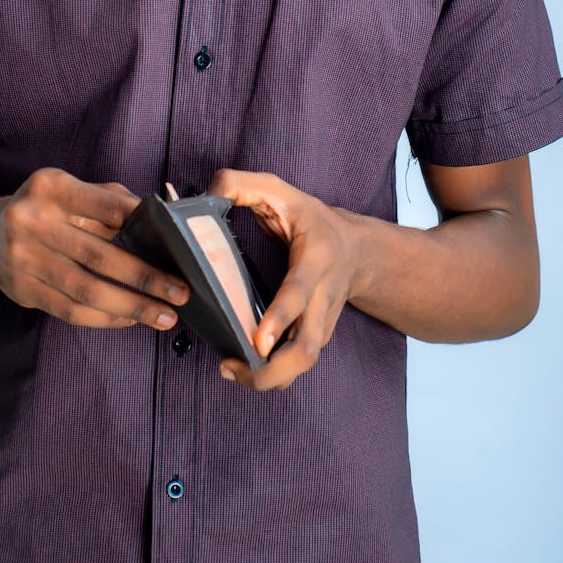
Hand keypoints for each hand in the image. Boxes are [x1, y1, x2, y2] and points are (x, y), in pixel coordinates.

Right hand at [0, 168, 189, 328]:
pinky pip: (71, 311)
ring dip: (131, 306)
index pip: (106, 205)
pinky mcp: (22, 291)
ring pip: (87, 291)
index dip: (142, 223)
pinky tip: (131, 319)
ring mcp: (23, 259)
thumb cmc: (47, 210)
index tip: (176, 244)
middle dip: (146, 278)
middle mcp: (32, 221)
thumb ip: (111, 200)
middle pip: (99, 255)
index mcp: (51, 187)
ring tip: (164, 315)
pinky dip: (106, 318)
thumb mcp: (71, 190)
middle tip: (180, 292)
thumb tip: (160, 221)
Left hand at [206, 169, 359, 390]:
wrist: (356, 249)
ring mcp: (323, 320)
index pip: (299, 292)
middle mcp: (323, 295)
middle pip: (307, 348)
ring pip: (304, 363)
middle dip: (271, 371)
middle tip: (231, 367)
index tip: (257, 341)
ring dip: (269, 378)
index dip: (279, 317)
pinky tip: (244, 369)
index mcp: (315, 258)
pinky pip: (297, 363)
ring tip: (231, 371)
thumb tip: (206, 198)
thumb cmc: (310, 218)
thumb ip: (238, 184)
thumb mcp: (277, 189)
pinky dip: (274, 374)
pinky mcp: (316, 334)